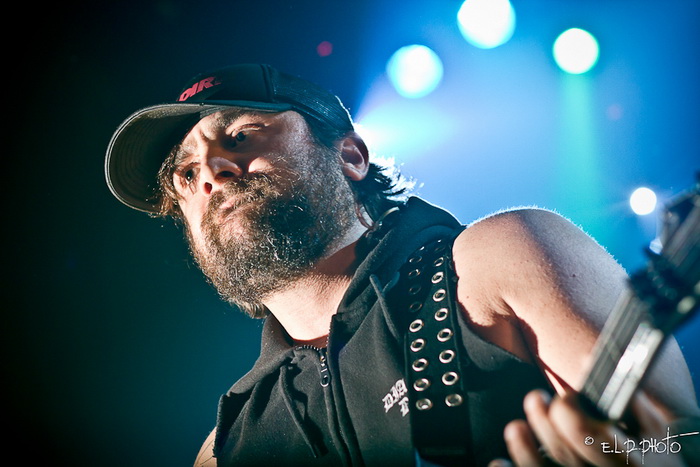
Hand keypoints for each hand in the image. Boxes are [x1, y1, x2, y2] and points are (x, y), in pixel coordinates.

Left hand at [488, 389, 690, 466]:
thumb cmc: (653, 456)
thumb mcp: (652, 430)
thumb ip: (628, 400)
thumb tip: (591, 364)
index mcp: (633, 462)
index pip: (593, 438)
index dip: (572, 413)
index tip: (565, 395)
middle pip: (565, 455)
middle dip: (544, 422)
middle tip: (534, 397)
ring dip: (524, 449)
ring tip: (516, 427)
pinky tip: (499, 462)